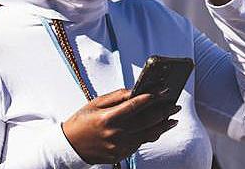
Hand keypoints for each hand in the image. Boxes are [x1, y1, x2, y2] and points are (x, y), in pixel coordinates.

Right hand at [62, 89, 179, 163]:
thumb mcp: (95, 103)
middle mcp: (115, 134)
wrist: (70, 146)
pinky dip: (148, 135)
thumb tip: (135, 90)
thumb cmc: (82, 121)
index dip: (150, 98)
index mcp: (107, 118)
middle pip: (145, 122)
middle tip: (174, 105)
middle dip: (163, 112)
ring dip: (161, 126)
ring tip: (173, 119)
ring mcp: (119, 146)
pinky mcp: (120, 154)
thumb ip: (116, 97)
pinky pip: (139, 143)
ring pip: (146, 135)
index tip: (163, 91)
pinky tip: (156, 128)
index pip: (134, 106)